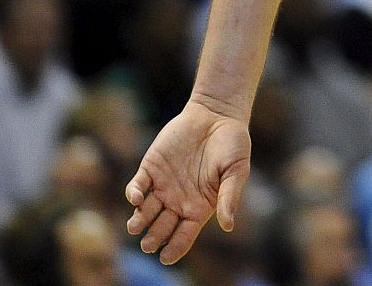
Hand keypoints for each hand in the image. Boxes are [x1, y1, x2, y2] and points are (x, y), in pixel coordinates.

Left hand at [125, 100, 250, 263]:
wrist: (217, 113)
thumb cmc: (232, 144)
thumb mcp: (236, 171)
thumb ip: (230, 197)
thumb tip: (228, 225)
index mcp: (199, 208)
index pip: (184, 236)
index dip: (174, 249)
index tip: (165, 258)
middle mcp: (178, 200)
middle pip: (162, 227)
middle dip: (153, 238)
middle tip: (147, 244)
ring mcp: (163, 184)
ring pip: (146, 211)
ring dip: (138, 221)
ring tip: (134, 227)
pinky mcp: (151, 167)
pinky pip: (138, 185)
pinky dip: (135, 193)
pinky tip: (137, 198)